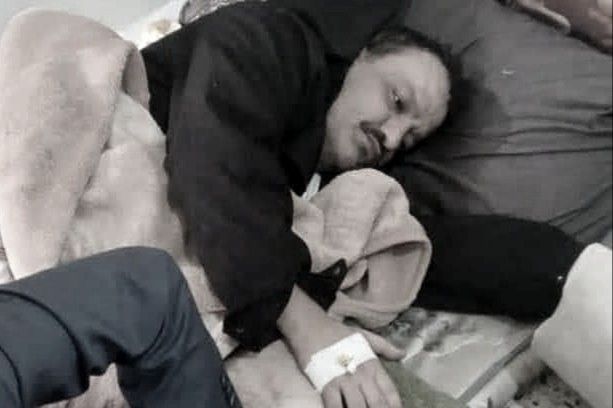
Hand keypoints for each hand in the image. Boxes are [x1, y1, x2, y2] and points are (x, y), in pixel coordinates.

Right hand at [278, 286, 404, 407]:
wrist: (311, 326)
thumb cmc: (338, 332)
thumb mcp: (365, 337)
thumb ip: (385, 347)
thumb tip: (403, 354)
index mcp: (373, 365)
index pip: (390, 392)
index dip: (395, 406)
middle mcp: (361, 374)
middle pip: (377, 404)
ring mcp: (343, 380)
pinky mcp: (325, 384)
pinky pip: (334, 406)